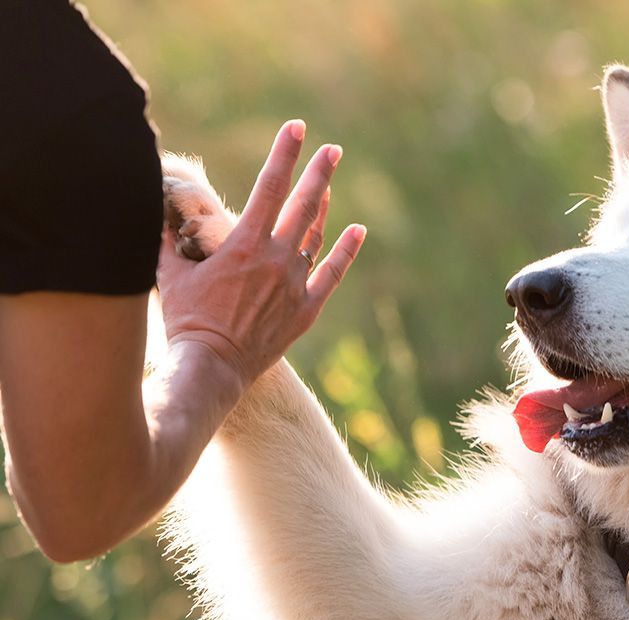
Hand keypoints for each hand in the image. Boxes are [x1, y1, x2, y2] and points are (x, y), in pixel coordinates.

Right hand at [157, 120, 365, 389]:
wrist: (211, 366)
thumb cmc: (185, 319)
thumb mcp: (169, 271)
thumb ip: (169, 237)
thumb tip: (155, 209)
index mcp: (244, 244)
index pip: (269, 186)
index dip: (284, 154)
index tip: (297, 128)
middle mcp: (276, 260)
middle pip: (303, 206)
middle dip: (318, 173)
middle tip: (332, 150)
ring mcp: (294, 285)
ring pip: (315, 237)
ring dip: (323, 208)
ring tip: (329, 185)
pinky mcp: (305, 311)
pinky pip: (331, 274)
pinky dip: (345, 251)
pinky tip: (357, 231)